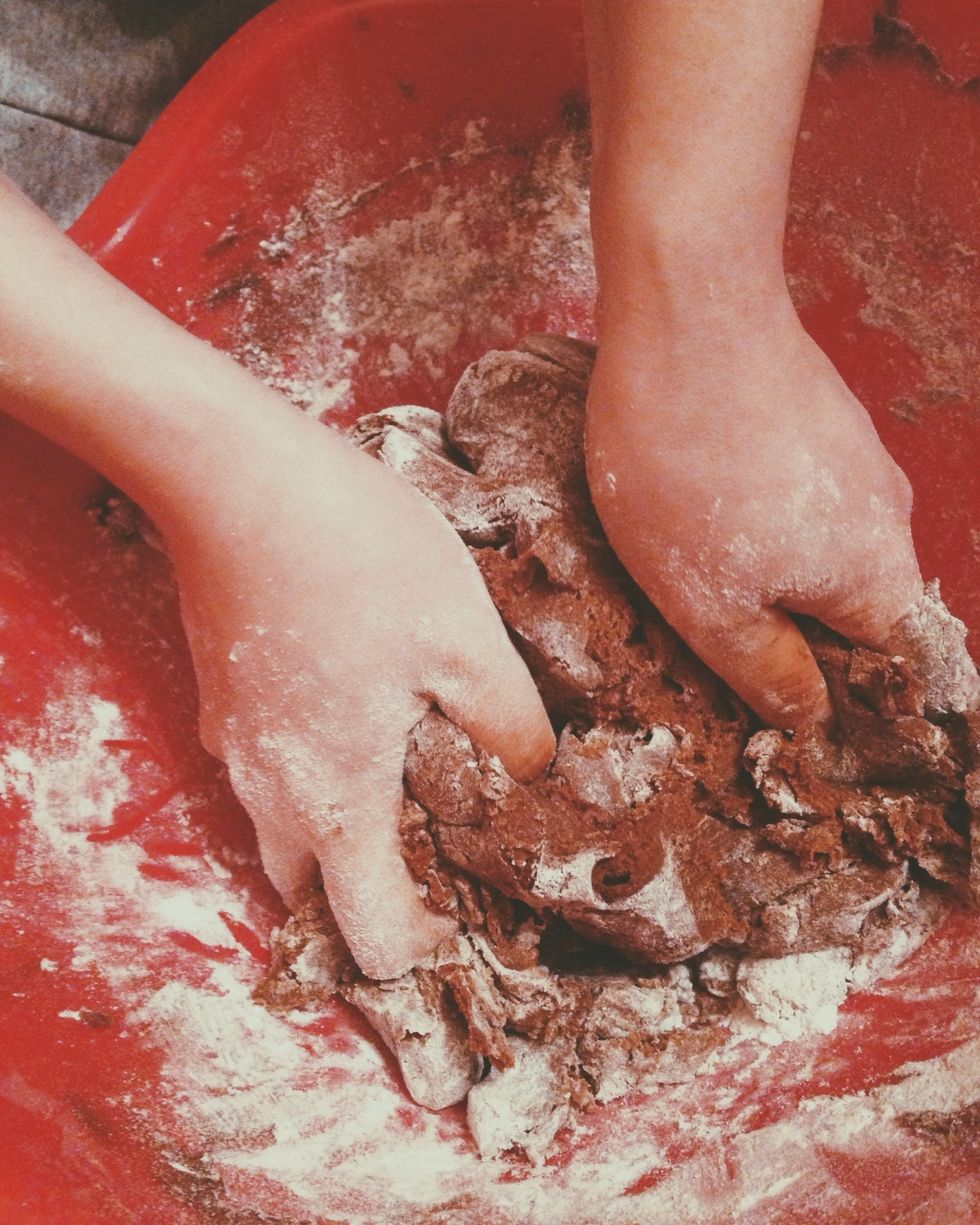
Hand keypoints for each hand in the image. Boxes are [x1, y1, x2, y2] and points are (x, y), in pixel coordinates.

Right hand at [168, 412, 554, 978]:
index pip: (369, 938)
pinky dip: (317, 774)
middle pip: (317, 891)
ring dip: (347, 829)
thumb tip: (531, 778)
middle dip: (377, 891)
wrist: (234, 475)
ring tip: (415, 771)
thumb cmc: (356, 558)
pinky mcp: (225, 694)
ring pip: (288, 829)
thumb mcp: (465, 643)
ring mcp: (234, 743)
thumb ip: (510, 728)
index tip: (468, 909)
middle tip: (444, 843)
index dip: (424, 943)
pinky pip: (271, 769)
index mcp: (333, 804)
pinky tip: (366, 707)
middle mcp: (268, 792)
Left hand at [586, 293, 922, 727]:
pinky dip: (755, 513)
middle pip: (849, 606)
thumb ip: (766, 670)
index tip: (773, 691)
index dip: (834, 695)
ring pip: (817, 546)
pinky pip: (796, 493)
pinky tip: (699, 499)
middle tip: (710, 625)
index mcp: (877, 577)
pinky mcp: (818, 418)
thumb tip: (808, 720)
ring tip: (692, 555)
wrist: (689, 312)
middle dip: (785, 629)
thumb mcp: (708, 603)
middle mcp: (887, 516)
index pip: (888, 669)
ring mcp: (856, 459)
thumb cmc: (688, 465)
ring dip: (762, 566)